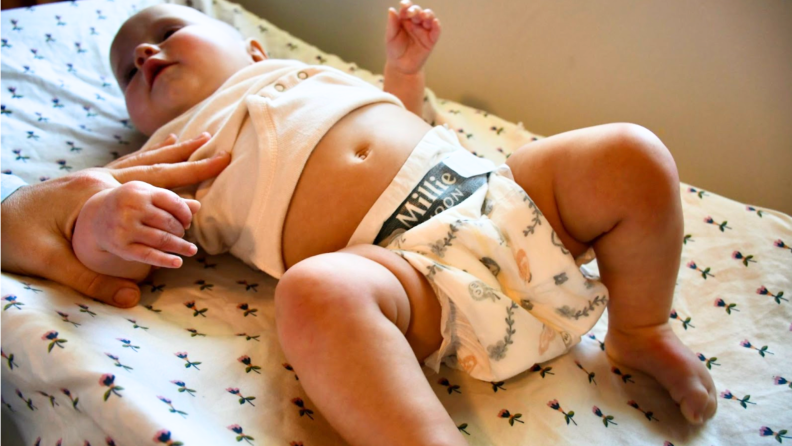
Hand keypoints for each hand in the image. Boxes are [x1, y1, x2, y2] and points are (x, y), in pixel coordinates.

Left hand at [1, 133, 229, 307]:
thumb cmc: (15, 238)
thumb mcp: (51, 262)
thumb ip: (92, 281)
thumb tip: (132, 297)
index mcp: (96, 190)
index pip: (151, 185)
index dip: (186, 182)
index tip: (215, 178)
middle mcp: (98, 177)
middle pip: (153, 166)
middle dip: (189, 160)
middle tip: (221, 152)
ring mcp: (92, 176)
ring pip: (141, 161)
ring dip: (171, 152)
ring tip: (196, 138)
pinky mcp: (86, 182)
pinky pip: (126, 165)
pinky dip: (147, 157)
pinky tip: (158, 152)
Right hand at [73, 181, 200, 279]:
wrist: (95, 216)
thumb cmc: (130, 203)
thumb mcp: (148, 196)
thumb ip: (172, 201)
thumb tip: (198, 206)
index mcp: (139, 191)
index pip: (173, 202)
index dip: (185, 214)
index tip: (188, 221)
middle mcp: (130, 208)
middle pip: (168, 222)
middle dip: (181, 230)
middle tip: (183, 234)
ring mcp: (124, 228)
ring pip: (162, 239)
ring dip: (180, 246)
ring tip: (191, 250)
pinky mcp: (120, 246)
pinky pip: (148, 255)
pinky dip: (165, 260)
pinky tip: (178, 262)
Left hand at [386, 0, 441, 74]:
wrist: (401, 67)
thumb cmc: (395, 50)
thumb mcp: (391, 37)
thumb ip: (392, 24)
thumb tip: (391, 10)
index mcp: (405, 19)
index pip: (407, 8)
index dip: (407, 5)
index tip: (404, 6)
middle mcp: (415, 22)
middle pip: (418, 11)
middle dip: (416, 10)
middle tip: (412, 14)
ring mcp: (424, 30)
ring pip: (429, 18)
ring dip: (428, 15)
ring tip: (424, 16)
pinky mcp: (431, 39)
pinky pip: (436, 31)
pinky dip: (437, 26)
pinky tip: (435, 22)